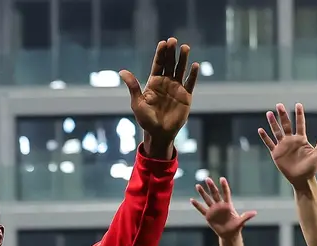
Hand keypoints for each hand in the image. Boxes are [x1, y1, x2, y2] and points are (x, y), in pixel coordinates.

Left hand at [123, 38, 198, 157]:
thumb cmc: (146, 120)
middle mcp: (166, 82)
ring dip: (183, 59)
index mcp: (154, 82)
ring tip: (185, 48)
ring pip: (181, 70)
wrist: (159, 133)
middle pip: (170, 63)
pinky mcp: (186, 96)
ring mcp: (177, 88)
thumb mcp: (137, 103)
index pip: (158, 64)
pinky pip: (190, 83)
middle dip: (171, 52)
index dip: (160, 53)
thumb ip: (133, 86)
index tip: (163, 43)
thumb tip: (122, 71)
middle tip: (173, 41)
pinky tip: (195, 65)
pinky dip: (193, 74)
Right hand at [191, 177, 255, 236]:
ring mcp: (213, 210)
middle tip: (207, 179)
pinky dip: (197, 205)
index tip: (222, 179)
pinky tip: (192, 200)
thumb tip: (254, 213)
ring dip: (202, 193)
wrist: (229, 234)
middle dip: (211, 187)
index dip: (224, 186)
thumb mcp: (241, 222)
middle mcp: (220, 206)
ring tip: (197, 185)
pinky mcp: (208, 216)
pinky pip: (202, 210)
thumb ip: (246, 216)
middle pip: (215, 194)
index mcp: (228, 205)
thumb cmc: (236, 227)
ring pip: (207, 200)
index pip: (226, 193)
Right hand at [258, 103, 316, 187]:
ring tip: (269, 113)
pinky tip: (261, 130)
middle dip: (282, 115)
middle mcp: (291, 140)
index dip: (299, 114)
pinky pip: (269, 144)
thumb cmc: (312, 167)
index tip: (298, 105)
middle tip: (279, 105)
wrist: (301, 179)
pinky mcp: (276, 153)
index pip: (300, 124)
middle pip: (286, 125)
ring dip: (272, 123)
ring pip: (276, 132)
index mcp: (301, 139)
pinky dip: (265, 137)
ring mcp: (283, 146)